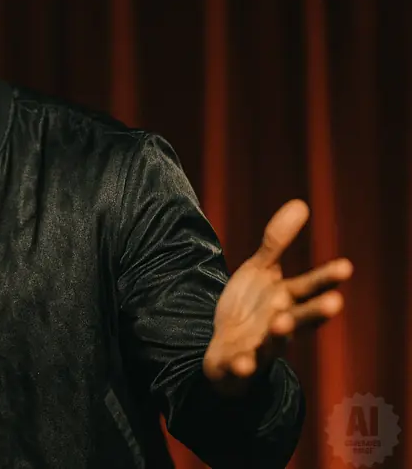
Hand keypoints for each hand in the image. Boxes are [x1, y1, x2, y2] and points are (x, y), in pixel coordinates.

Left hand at [203, 200, 352, 395]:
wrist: (226, 352)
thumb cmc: (251, 308)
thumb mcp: (260, 271)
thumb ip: (277, 243)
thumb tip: (300, 203)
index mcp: (286, 301)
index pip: (309, 288)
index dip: (325, 279)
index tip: (345, 266)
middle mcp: (279, 326)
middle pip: (300, 318)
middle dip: (316, 311)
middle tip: (336, 302)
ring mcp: (259, 348)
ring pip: (273, 344)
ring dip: (279, 335)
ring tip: (282, 324)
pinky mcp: (238, 364)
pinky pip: (241, 368)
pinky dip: (242, 367)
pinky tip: (242, 362)